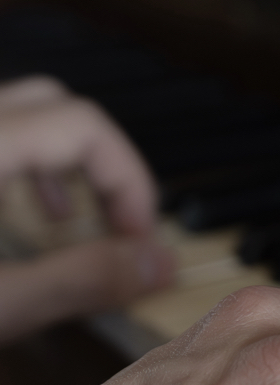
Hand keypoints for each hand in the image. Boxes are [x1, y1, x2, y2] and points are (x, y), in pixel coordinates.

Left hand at [0, 76, 173, 341]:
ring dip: (61, 161)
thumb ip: (81, 279)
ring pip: (20, 113)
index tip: (138, 238)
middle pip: (56, 106)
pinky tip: (14, 213)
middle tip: (116, 227)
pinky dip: (19, 161)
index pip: (83, 124)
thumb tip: (161, 265)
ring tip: (69, 221)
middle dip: (102, 165)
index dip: (128, 179)